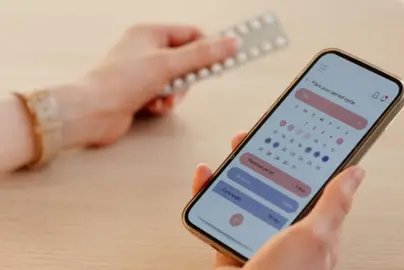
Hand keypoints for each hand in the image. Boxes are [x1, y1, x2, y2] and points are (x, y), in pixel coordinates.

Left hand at [53, 24, 237, 147]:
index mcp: (150, 33)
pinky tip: (153, 106)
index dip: (209, 46)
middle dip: (188, 77)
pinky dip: (164, 103)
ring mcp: (142, 72)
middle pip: (186, 60)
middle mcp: (146, 50)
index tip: (227, 56)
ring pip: (177, 81)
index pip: (191, 34)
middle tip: (186, 84)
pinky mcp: (140, 92)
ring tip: (163, 100)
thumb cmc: (120, 81)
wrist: (92, 112)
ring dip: (175, 94)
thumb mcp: (167, 64)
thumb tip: (231, 43)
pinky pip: (165, 95)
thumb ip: (202, 55)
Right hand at [192, 132, 365, 269]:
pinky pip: (221, 213)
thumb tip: (357, 173)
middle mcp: (288, 235)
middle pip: (278, 185)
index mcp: (315, 232)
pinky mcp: (232, 247)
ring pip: (249, 195)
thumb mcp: (315, 238)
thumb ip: (334, 205)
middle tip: (261, 135)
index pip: (316, 186)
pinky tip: (207, 177)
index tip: (303, 133)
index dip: (310, 158)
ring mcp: (259, 240)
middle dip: (269, 157)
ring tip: (236, 149)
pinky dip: (211, 193)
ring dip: (239, 168)